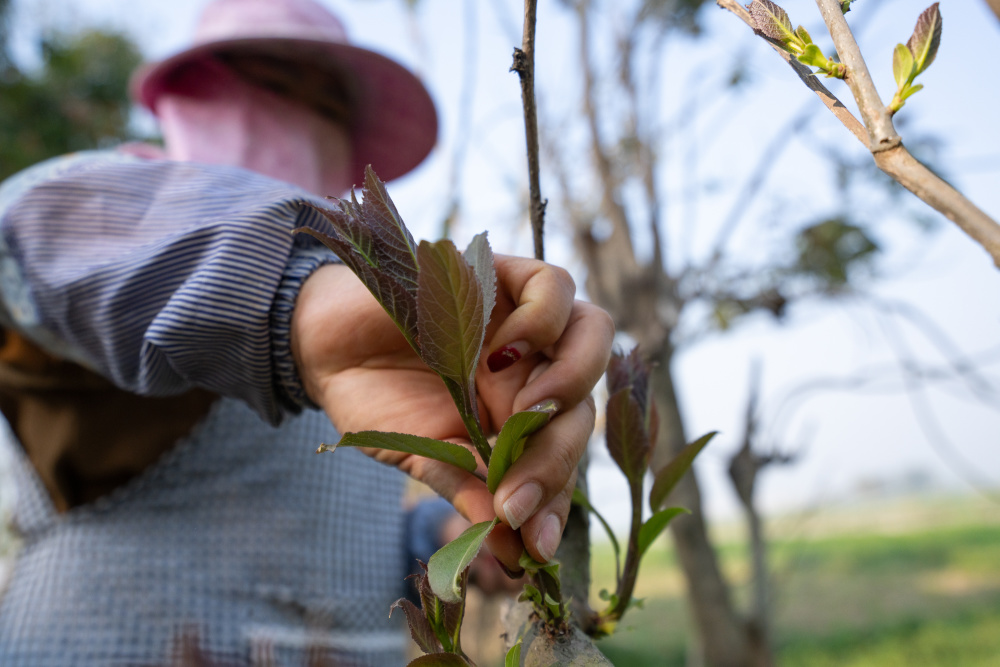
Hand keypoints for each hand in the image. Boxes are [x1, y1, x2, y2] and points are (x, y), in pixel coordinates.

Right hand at [291, 256, 613, 568]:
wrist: (323, 346)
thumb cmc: (376, 400)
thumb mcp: (426, 456)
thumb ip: (473, 491)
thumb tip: (512, 554)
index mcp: (523, 414)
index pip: (563, 456)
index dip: (558, 501)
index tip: (535, 546)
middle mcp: (534, 366)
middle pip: (581, 407)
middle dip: (553, 462)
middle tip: (512, 499)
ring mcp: (523, 319)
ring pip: (593, 334)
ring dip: (570, 382)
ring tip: (525, 412)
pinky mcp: (502, 274)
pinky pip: (552, 285)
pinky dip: (541, 320)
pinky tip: (501, 352)